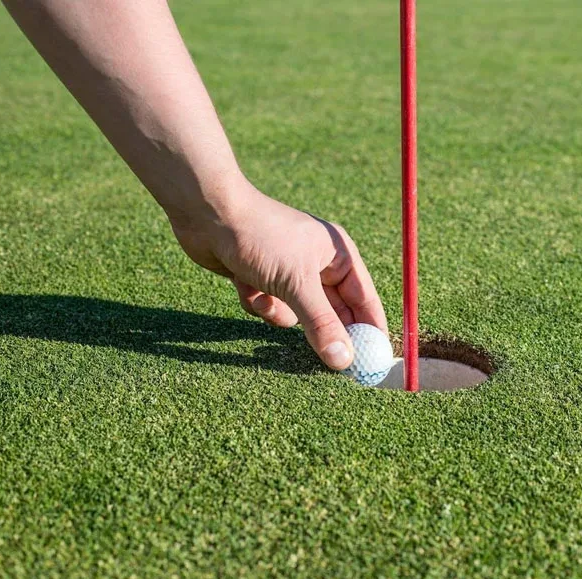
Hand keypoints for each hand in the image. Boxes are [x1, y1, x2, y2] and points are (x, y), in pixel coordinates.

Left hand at [169, 179, 386, 369]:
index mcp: (338, 254)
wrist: (207, 214)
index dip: (371, 330)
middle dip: (323, 330)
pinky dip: (258, 303)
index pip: (365, 300)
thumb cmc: (260, 237)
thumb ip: (322, 324)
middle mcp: (318, 264)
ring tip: (265, 297)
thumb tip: (344, 360)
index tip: (374, 361)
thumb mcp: (296, 284)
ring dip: (279, 312)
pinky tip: (243, 284)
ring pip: (297, 316)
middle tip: (327, 361)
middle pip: (333, 312)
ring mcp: (290, 273)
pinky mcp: (264, 281)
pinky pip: (271, 309)